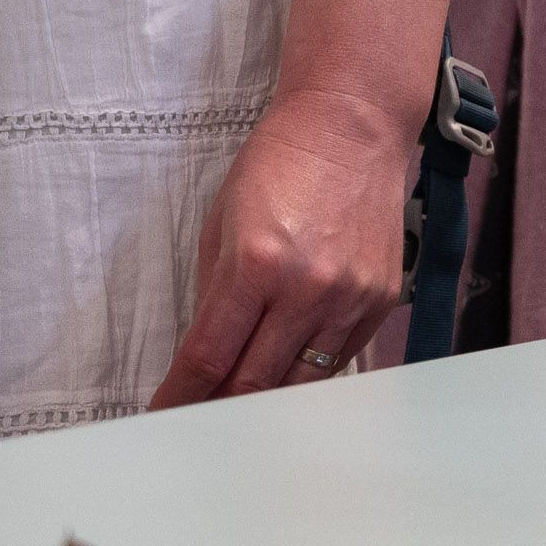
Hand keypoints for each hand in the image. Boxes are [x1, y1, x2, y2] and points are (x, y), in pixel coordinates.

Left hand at [153, 89, 418, 403]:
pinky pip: (339, 358)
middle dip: (219, 405)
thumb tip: (206, 355)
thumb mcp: (221, 224)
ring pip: (301, 382)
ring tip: (240, 402)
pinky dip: (308, 369)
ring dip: (265, 397)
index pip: (209, 356)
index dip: (181, 396)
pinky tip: (287, 364)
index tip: (165, 413)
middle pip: (255, 382)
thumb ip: (213, 296)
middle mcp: (309, 288)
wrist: (352, 128)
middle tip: (198, 417)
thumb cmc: (280, 164)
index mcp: (256, 264)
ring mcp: (351, 298)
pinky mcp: (381, 300)